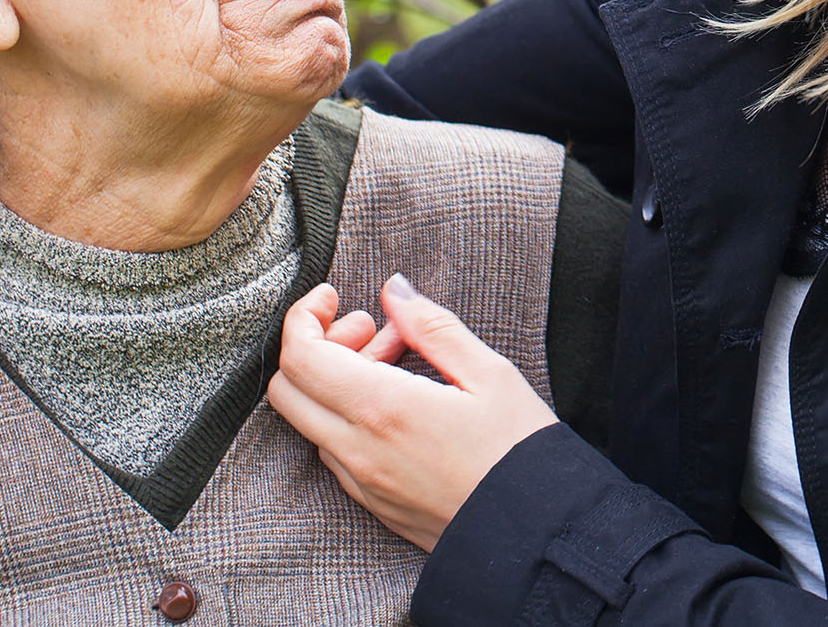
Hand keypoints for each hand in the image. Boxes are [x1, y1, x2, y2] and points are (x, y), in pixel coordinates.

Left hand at [267, 274, 557, 551]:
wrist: (539, 538)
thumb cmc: (523, 453)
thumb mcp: (490, 374)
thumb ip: (431, 326)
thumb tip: (393, 290)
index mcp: (385, 409)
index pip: (301, 357)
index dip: (305, 316)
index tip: (333, 296)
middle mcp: (359, 450)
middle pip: (287, 390)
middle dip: (315, 346)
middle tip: (368, 328)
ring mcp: (361, 483)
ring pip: (309, 420)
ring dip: (335, 381)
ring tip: (397, 363)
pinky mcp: (372, 504)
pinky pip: (333, 450)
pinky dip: (347, 415)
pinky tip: (396, 403)